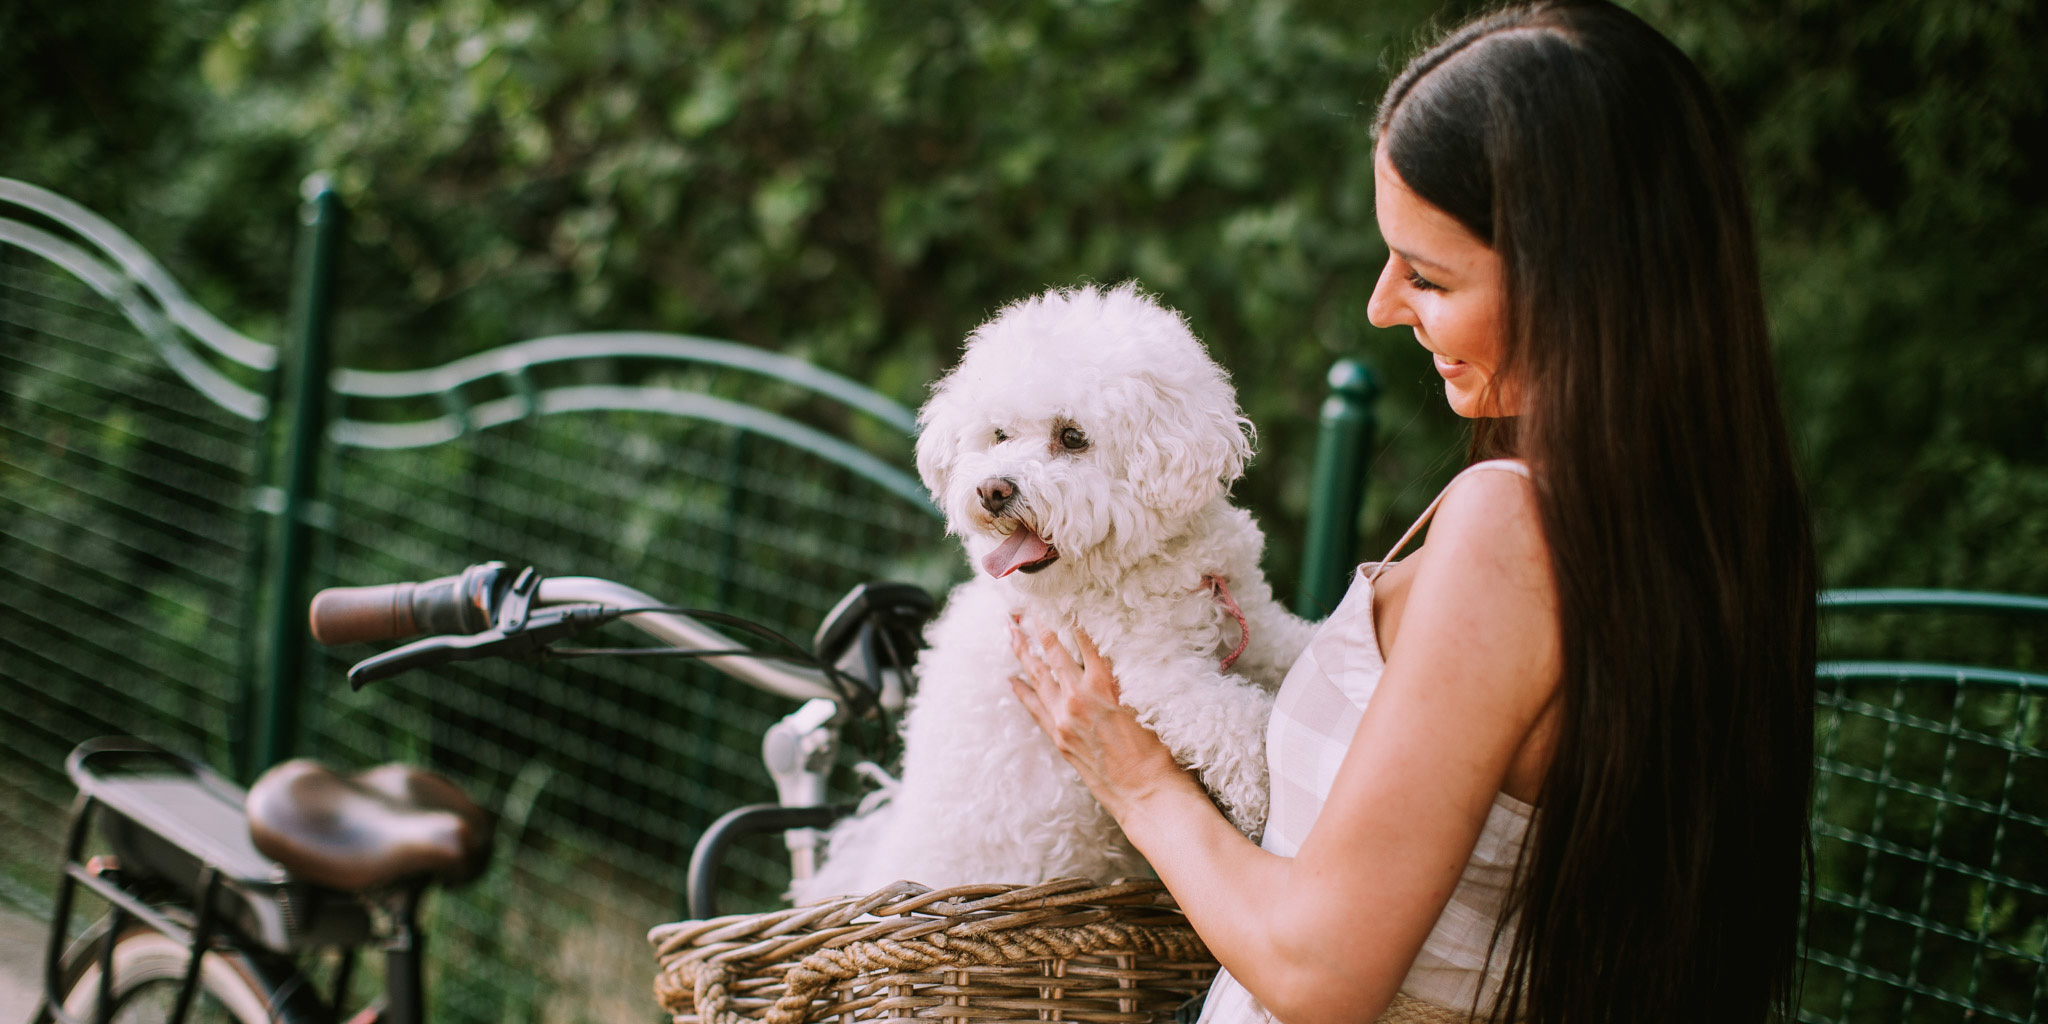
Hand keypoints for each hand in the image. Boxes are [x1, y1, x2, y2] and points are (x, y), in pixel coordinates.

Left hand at [1007, 617, 1184, 818]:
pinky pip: (1034, 707)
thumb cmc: (1157, 748)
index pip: (1082, 640)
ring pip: (1038, 677)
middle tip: (1021, 610)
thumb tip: (1112, 655)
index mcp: (1105, 682)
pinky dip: (1022, 691)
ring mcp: (1064, 717)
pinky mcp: (1058, 737)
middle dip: (1036, 629)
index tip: (1058, 601)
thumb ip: (1124, 676)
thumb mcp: (1146, 700)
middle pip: (1052, 653)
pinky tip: (1012, 679)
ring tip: (1010, 632)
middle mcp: (1079, 696)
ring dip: (1022, 653)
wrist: (1145, 791)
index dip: (1069, 619)